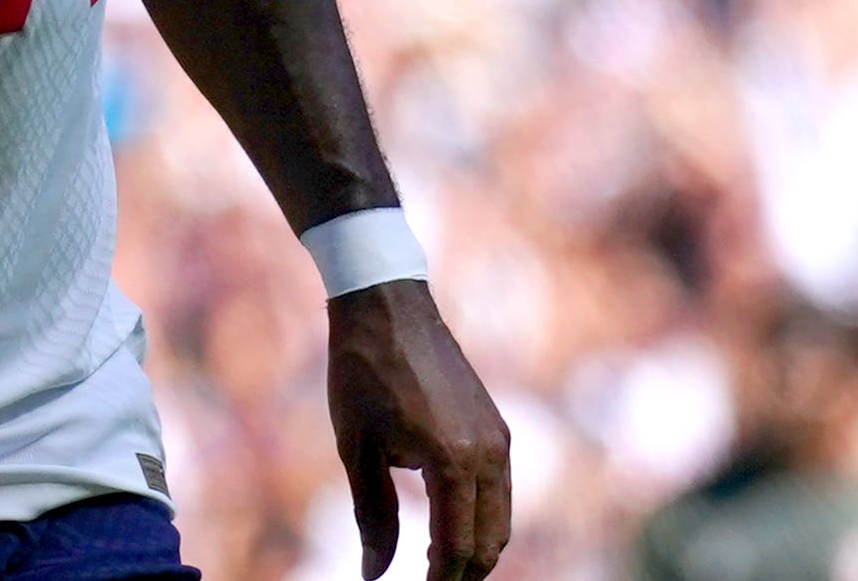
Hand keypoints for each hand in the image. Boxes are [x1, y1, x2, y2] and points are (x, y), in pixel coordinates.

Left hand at [326, 279, 510, 580]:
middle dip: (462, 572)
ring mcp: (498, 439)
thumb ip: (373, 516)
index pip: (457, 548)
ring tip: (436, 564)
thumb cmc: (363, 372)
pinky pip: (499, 490)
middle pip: (489, 542)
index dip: (440, 580)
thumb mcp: (357, 448)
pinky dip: (480, 517)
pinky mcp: (496, 426)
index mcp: (454, 462)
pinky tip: (447, 524)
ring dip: (474, 547)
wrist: (386, 304)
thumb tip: (374, 574)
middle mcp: (489, 454)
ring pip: (500, 519)